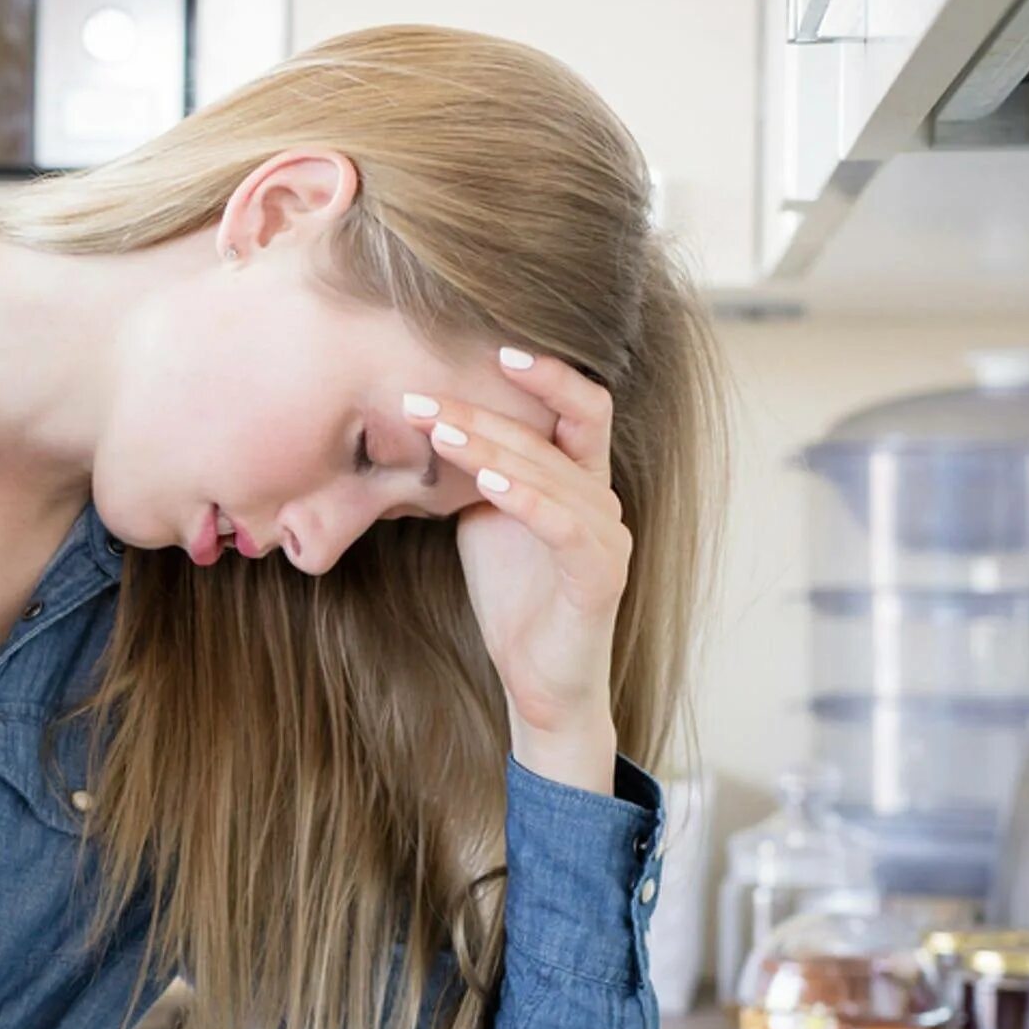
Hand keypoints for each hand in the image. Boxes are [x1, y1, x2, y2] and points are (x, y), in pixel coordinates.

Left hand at [404, 350, 628, 775]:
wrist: (538, 681)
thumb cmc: (514, 598)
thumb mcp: (484, 519)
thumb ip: (476, 471)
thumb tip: (428, 421)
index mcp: (579, 479)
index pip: (578, 405)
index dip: (544, 372)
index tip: (488, 346)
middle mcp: (602, 498)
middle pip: (555, 429)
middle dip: (485, 408)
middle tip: (422, 396)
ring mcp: (606, 535)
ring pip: (555, 471)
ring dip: (494, 446)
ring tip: (438, 429)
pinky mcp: (599, 576)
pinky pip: (564, 525)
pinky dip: (526, 497)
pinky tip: (487, 481)